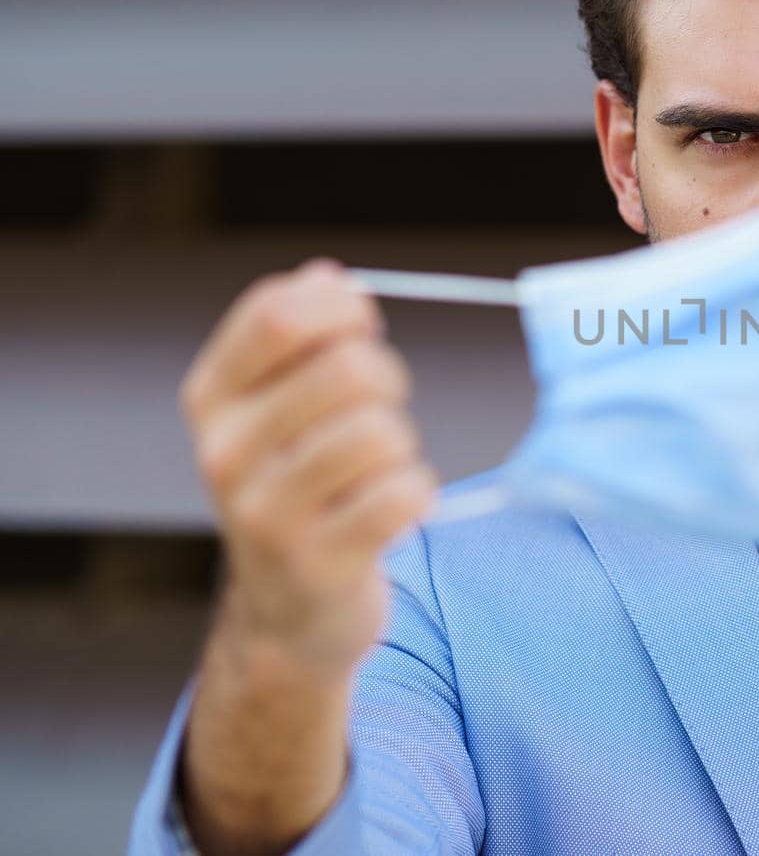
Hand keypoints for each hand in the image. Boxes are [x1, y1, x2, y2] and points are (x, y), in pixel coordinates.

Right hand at [181, 258, 435, 679]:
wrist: (289, 613)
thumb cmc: (298, 487)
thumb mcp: (274, 411)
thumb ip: (298, 339)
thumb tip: (326, 275)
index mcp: (212, 398)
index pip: (278, 314)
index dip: (341, 307)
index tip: (362, 326)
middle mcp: (226, 452)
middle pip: (344, 369)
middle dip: (387, 378)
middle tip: (382, 408)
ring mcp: (266, 513)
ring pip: (380, 433)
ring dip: (402, 444)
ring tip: (382, 466)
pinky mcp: (317, 563)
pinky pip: (403, 494)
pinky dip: (416, 493)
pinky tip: (392, 507)